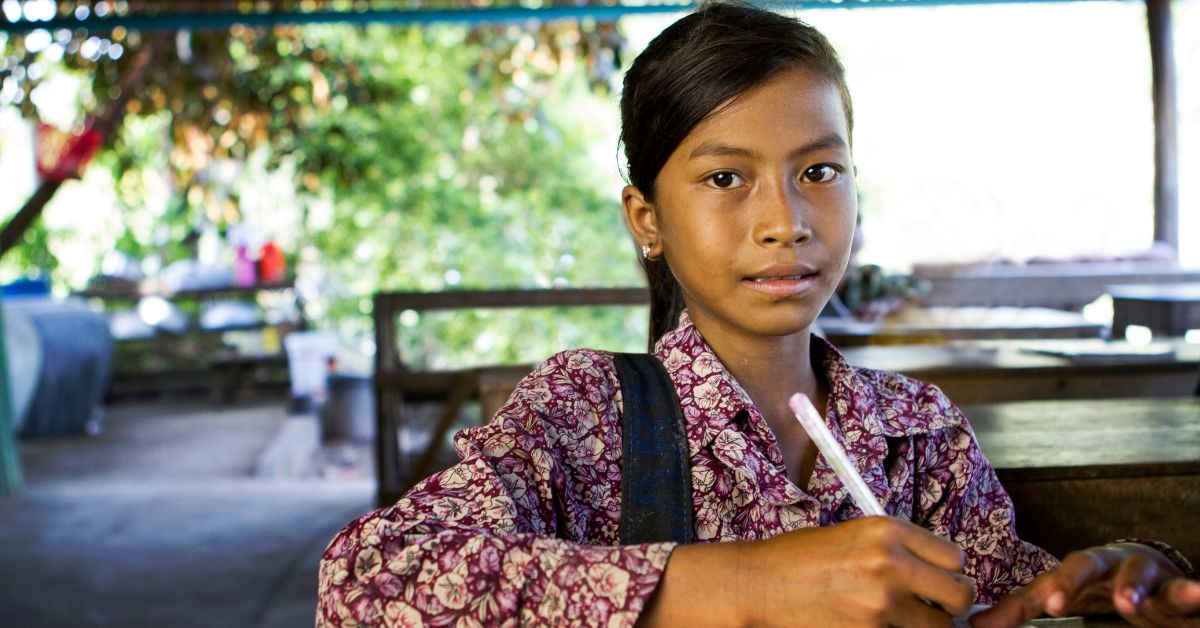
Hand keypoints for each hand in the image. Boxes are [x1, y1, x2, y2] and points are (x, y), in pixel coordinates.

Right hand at [641, 516, 976, 626]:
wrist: (760, 584)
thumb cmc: (799, 558)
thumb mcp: (853, 535)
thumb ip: (896, 549)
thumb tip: (934, 570)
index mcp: (887, 530)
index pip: (955, 556)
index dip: (950, 572)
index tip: (939, 580)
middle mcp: (891, 563)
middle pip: (960, 594)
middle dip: (951, 604)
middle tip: (935, 606)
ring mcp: (882, 603)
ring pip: (940, 626)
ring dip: (928, 624)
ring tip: (903, 617)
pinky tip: (875, 623)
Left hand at [971, 543, 1199, 627]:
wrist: (1145, 567)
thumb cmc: (1091, 583)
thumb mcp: (1059, 595)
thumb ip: (1020, 609)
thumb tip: (976, 625)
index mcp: (1076, 569)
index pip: (1058, 578)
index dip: (1055, 590)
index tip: (1051, 605)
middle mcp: (1106, 566)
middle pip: (1091, 565)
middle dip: (1081, 580)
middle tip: (1065, 597)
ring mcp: (1143, 576)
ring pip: (1139, 575)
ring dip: (1134, 588)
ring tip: (1130, 605)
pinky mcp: (1174, 589)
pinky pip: (1184, 590)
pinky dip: (1193, 592)